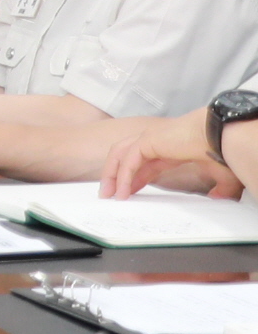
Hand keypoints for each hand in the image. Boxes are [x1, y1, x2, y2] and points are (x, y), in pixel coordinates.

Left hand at [99, 114, 243, 201]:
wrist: (225, 135)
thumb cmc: (225, 150)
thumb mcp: (222, 174)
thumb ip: (221, 187)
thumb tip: (218, 198)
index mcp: (171, 146)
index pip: (144, 161)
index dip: (134, 177)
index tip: (128, 192)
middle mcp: (157, 140)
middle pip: (126, 156)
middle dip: (115, 175)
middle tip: (110, 195)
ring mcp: (150, 138)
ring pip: (121, 155)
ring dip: (112, 174)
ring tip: (109, 195)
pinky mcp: (147, 140)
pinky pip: (128, 160)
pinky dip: (123, 176)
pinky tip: (123, 192)